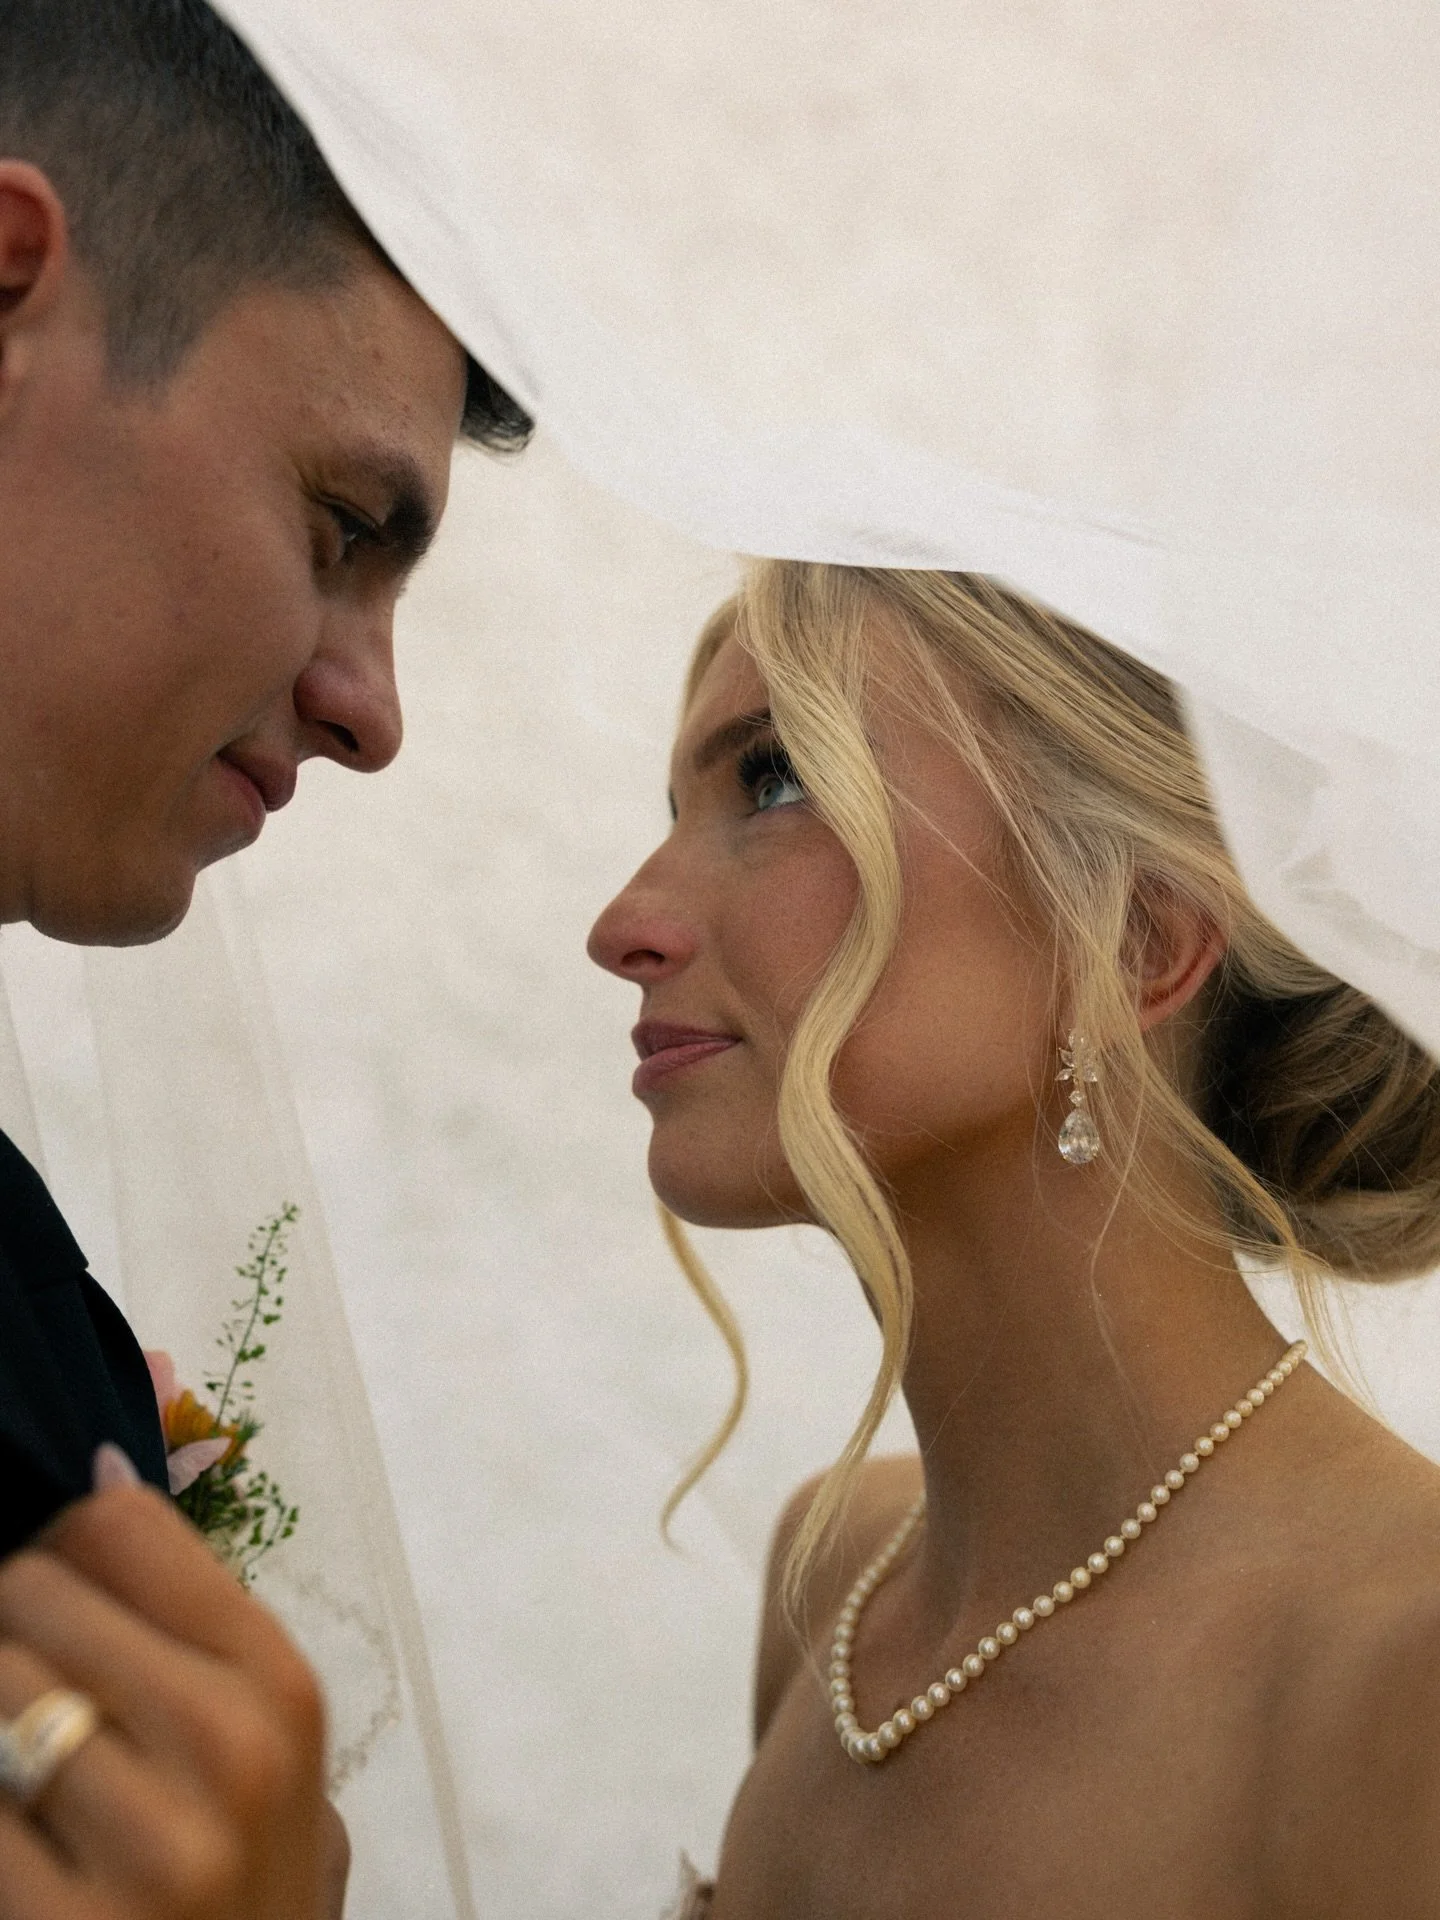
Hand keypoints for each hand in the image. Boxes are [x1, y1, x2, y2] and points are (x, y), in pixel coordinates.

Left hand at [0, 1480, 336, 1918]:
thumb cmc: (245, 1888)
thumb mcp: (262, 1747)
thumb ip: (193, 1612)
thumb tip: (101, 1461)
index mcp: (278, 1684)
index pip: (123, 1527)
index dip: (56, 1541)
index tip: (45, 1592)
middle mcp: (228, 1747)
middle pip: (36, 1589)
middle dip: (6, 1626)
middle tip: (20, 1688)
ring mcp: (150, 1845)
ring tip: (17, 1756)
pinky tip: (13, 1828)